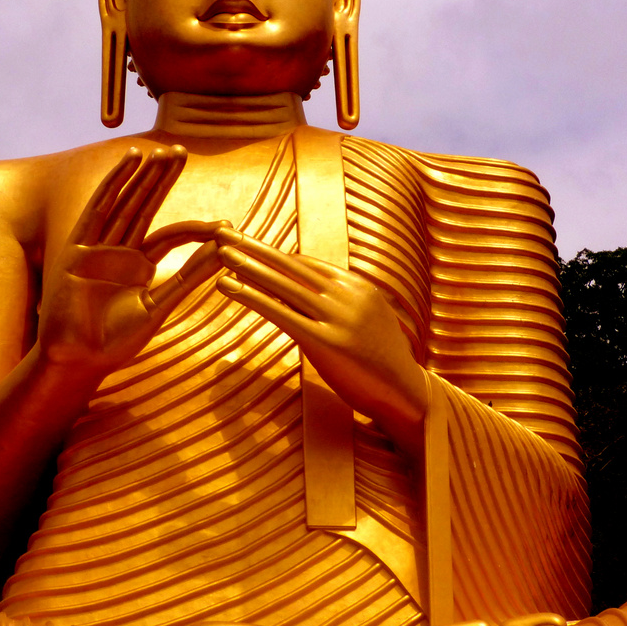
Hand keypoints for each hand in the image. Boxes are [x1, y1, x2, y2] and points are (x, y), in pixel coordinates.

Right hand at [37, 146, 223, 378]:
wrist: (78, 359)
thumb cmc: (116, 341)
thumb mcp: (159, 307)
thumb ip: (188, 278)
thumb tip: (224, 252)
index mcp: (140, 266)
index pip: (172, 235)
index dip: (197, 228)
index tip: (227, 227)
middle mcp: (120, 251)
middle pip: (146, 206)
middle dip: (162, 179)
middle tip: (182, 151)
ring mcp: (99, 247)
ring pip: (126, 201)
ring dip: (142, 175)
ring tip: (161, 151)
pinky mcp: (79, 246)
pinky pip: (99, 207)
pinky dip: (115, 183)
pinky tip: (130, 161)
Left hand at [214, 226, 427, 451]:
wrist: (405, 393)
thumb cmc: (381, 362)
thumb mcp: (365, 321)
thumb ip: (340, 303)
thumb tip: (310, 293)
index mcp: (357, 286)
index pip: (307, 264)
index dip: (274, 254)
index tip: (247, 242)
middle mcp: (347, 295)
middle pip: (292, 265)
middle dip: (255, 247)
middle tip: (224, 231)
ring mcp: (337, 317)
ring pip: (283, 285)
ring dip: (248, 266)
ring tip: (221, 253)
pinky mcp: (326, 342)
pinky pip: (281, 313)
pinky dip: (252, 296)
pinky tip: (230, 286)